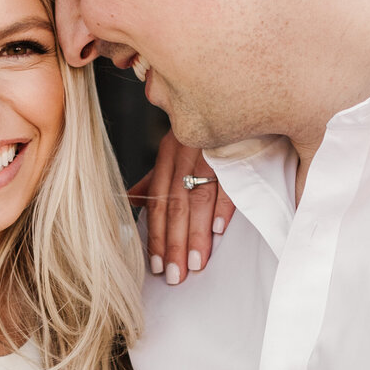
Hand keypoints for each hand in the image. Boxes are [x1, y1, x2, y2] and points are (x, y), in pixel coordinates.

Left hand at [127, 129, 235, 282]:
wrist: (238, 93)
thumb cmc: (206, 130)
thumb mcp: (176, 147)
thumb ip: (155, 177)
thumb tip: (130, 201)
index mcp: (169, 155)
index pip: (158, 203)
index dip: (156, 236)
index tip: (156, 266)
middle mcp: (185, 154)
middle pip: (175, 206)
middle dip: (173, 244)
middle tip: (174, 276)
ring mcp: (211, 152)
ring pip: (198, 198)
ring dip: (196, 234)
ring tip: (195, 264)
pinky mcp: (237, 151)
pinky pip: (228, 182)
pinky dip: (223, 206)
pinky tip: (218, 230)